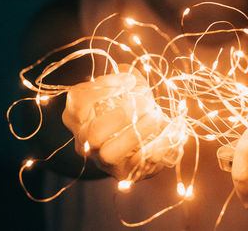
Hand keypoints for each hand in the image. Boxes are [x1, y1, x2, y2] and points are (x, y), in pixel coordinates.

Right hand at [62, 64, 184, 180]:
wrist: (139, 140)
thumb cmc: (129, 108)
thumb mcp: (125, 89)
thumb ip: (126, 77)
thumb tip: (129, 75)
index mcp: (78, 116)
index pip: (78, 100)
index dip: (103, 88)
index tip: (130, 80)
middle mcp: (85, 141)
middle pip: (92, 133)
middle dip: (122, 115)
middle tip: (147, 101)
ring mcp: (102, 160)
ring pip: (109, 153)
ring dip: (136, 132)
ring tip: (157, 116)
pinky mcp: (124, 173)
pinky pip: (137, 165)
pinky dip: (156, 147)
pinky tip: (169, 132)